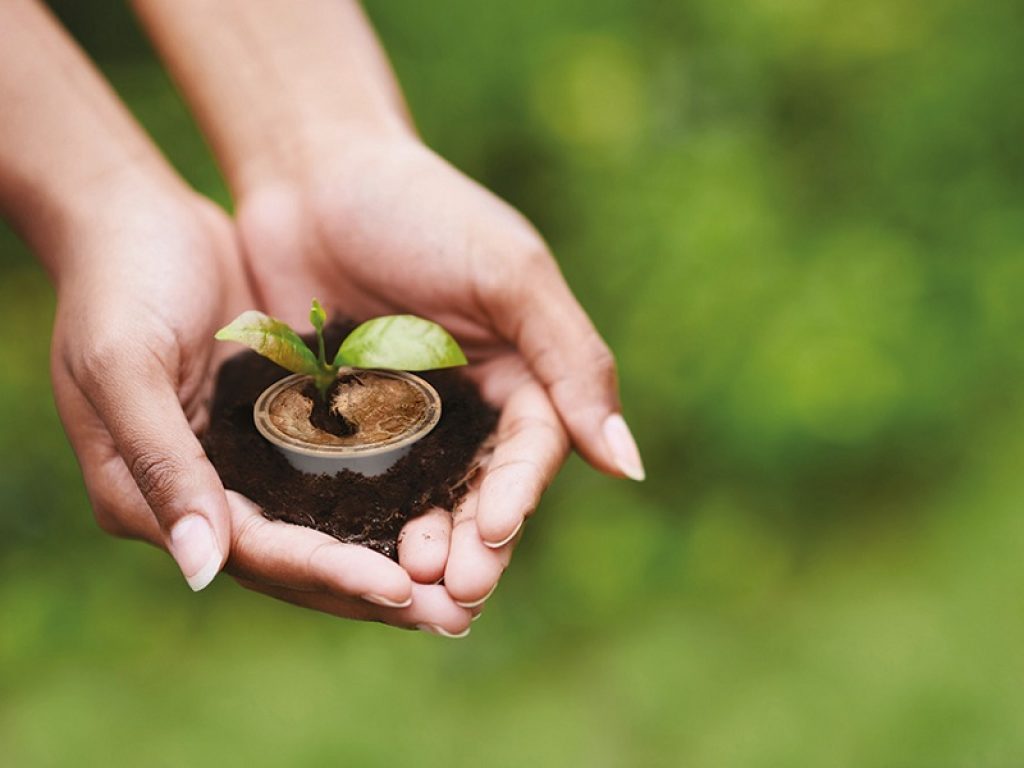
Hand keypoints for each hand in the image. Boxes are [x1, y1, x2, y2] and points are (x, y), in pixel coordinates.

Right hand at [49, 182, 472, 633]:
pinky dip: (387, 498)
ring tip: (465, 578)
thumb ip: (162, 463)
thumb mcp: (124, 366)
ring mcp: (242, 465)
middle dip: (376, 589)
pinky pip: (337, 476)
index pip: (255, 553)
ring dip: (392, 555)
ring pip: (326, 529)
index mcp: (150, 498)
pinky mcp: (278, 428)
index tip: (401, 590)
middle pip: (298, 561)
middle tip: (455, 614)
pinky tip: (442, 507)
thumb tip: (203, 570)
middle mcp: (202, 495)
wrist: (132, 219)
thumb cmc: (115, 284)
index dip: (328, 573)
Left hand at [236, 135, 644, 608]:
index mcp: (520, 372)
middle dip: (469, 546)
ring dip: (416, 550)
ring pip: (417, 502)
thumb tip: (629, 464)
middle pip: (477, 492)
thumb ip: (571, 361)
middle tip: (451, 597)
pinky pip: (351, 485)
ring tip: (404, 593)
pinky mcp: (338, 424)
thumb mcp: (509, 274)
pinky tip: (344, 558)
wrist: (311, 170)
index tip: (492, 534)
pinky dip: (355, 526)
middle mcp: (466, 407)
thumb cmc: (420, 208)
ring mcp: (400, 420)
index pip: (531, 451)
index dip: (515, 496)